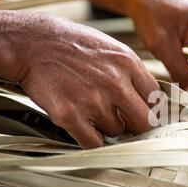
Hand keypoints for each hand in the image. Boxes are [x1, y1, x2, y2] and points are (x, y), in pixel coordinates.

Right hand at [13, 13, 158, 147]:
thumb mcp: (112, 49)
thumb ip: (133, 74)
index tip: (142, 112)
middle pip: (144, 122)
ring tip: (91, 109)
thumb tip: (152, 100)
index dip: (149, 108)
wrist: (31, 43)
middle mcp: (114, 83)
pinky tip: (84, 125)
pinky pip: (94, 143)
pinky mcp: (70, 115)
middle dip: (135, 124)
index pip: (156, 99)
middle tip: (123, 119)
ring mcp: (92, 100)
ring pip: (117, 132)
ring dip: (107, 127)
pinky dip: (91, 139)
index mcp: (128, 63)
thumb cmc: (72, 45)